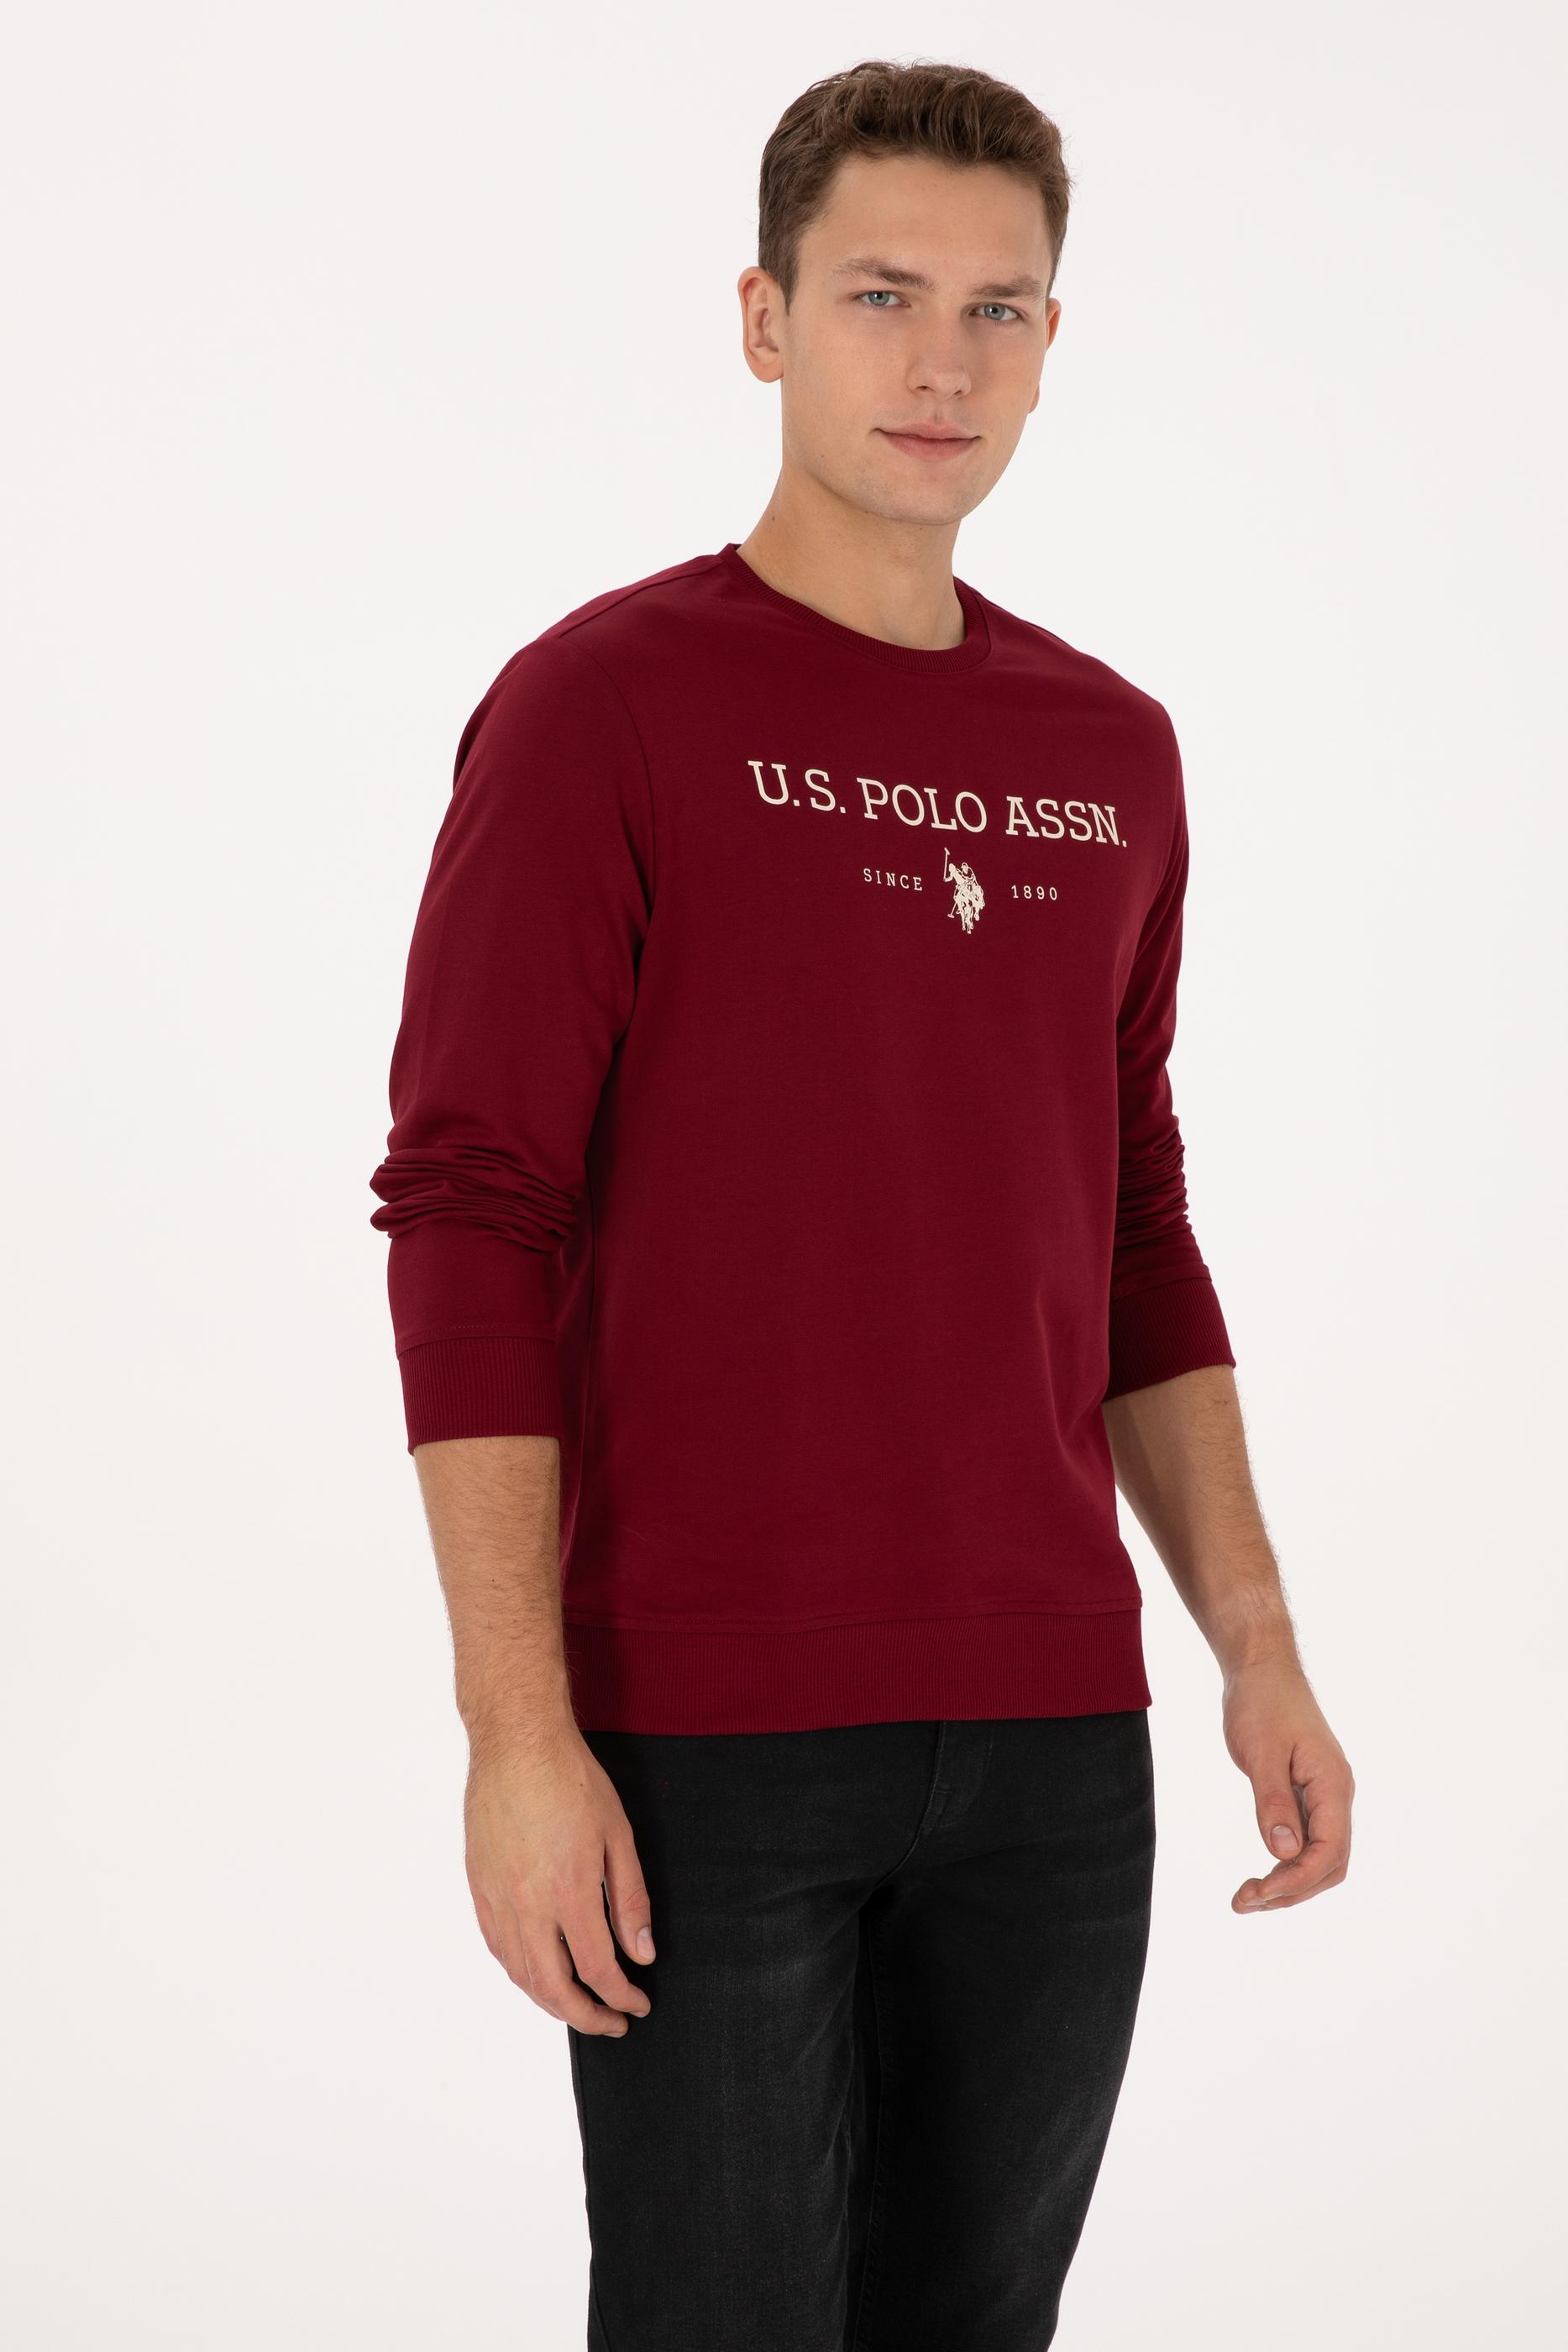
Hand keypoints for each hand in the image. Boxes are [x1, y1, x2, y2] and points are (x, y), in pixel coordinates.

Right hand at [462, 1721, 655, 2033]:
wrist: (517, 1743)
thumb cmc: (571, 1781)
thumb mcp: (618, 1836)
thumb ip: (629, 1900)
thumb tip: (642, 1953)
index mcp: (570, 1892)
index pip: (598, 1969)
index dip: (621, 1997)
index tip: (638, 2003)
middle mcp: (529, 1904)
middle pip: (554, 1987)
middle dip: (586, 2016)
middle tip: (612, 2023)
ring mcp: (499, 1898)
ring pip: (521, 1973)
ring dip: (551, 2001)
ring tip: (578, 2006)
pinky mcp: (479, 1887)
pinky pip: (498, 1946)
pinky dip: (520, 1971)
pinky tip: (538, 1973)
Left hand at [1221, 1650, 1353, 1912]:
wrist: (1261, 1667)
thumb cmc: (1261, 1702)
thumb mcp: (1261, 1752)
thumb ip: (1273, 1802)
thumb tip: (1283, 1852)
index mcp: (1332, 1784)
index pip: (1329, 1851)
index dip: (1296, 1879)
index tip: (1258, 1893)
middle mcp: (1335, 1794)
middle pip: (1330, 1864)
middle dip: (1292, 1890)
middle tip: (1245, 1902)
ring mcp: (1323, 1794)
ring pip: (1320, 1855)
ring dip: (1289, 1881)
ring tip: (1248, 1896)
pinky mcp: (1306, 1792)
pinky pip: (1306, 1838)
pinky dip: (1286, 1861)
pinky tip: (1262, 1870)